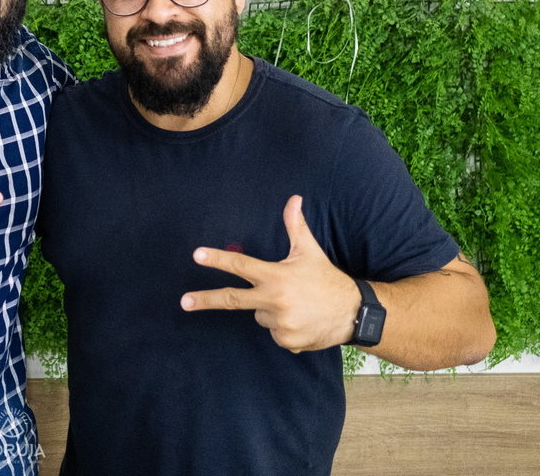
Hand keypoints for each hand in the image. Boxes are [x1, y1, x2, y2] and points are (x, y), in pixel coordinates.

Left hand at [180, 195, 359, 352]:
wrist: (355, 315)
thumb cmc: (327, 279)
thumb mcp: (309, 251)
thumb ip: (295, 226)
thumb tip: (294, 198)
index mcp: (276, 276)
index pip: (240, 264)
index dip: (217, 259)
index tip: (196, 255)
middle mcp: (274, 300)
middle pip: (231, 299)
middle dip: (205, 299)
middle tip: (184, 301)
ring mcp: (280, 323)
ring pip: (259, 315)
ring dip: (269, 310)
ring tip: (295, 305)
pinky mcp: (286, 341)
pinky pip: (273, 332)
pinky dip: (282, 327)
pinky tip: (301, 320)